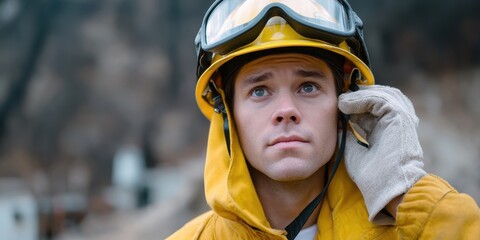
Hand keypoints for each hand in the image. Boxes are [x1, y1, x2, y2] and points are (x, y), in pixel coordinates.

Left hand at [338, 85, 425, 222]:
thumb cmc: (372, 177)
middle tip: (341, 99)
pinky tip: (346, 105)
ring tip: (342, 102)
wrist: (386, 188)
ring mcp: (401, 119)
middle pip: (381, 97)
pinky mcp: (400, 117)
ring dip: (359, 96)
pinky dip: (361, 99)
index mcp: (388, 131)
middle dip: (360, 95)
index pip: (373, 109)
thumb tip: (338, 122)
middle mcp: (396, 123)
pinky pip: (380, 100)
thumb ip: (348, 136)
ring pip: (381, 95)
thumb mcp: (354, 151)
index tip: (339, 106)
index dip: (356, 104)